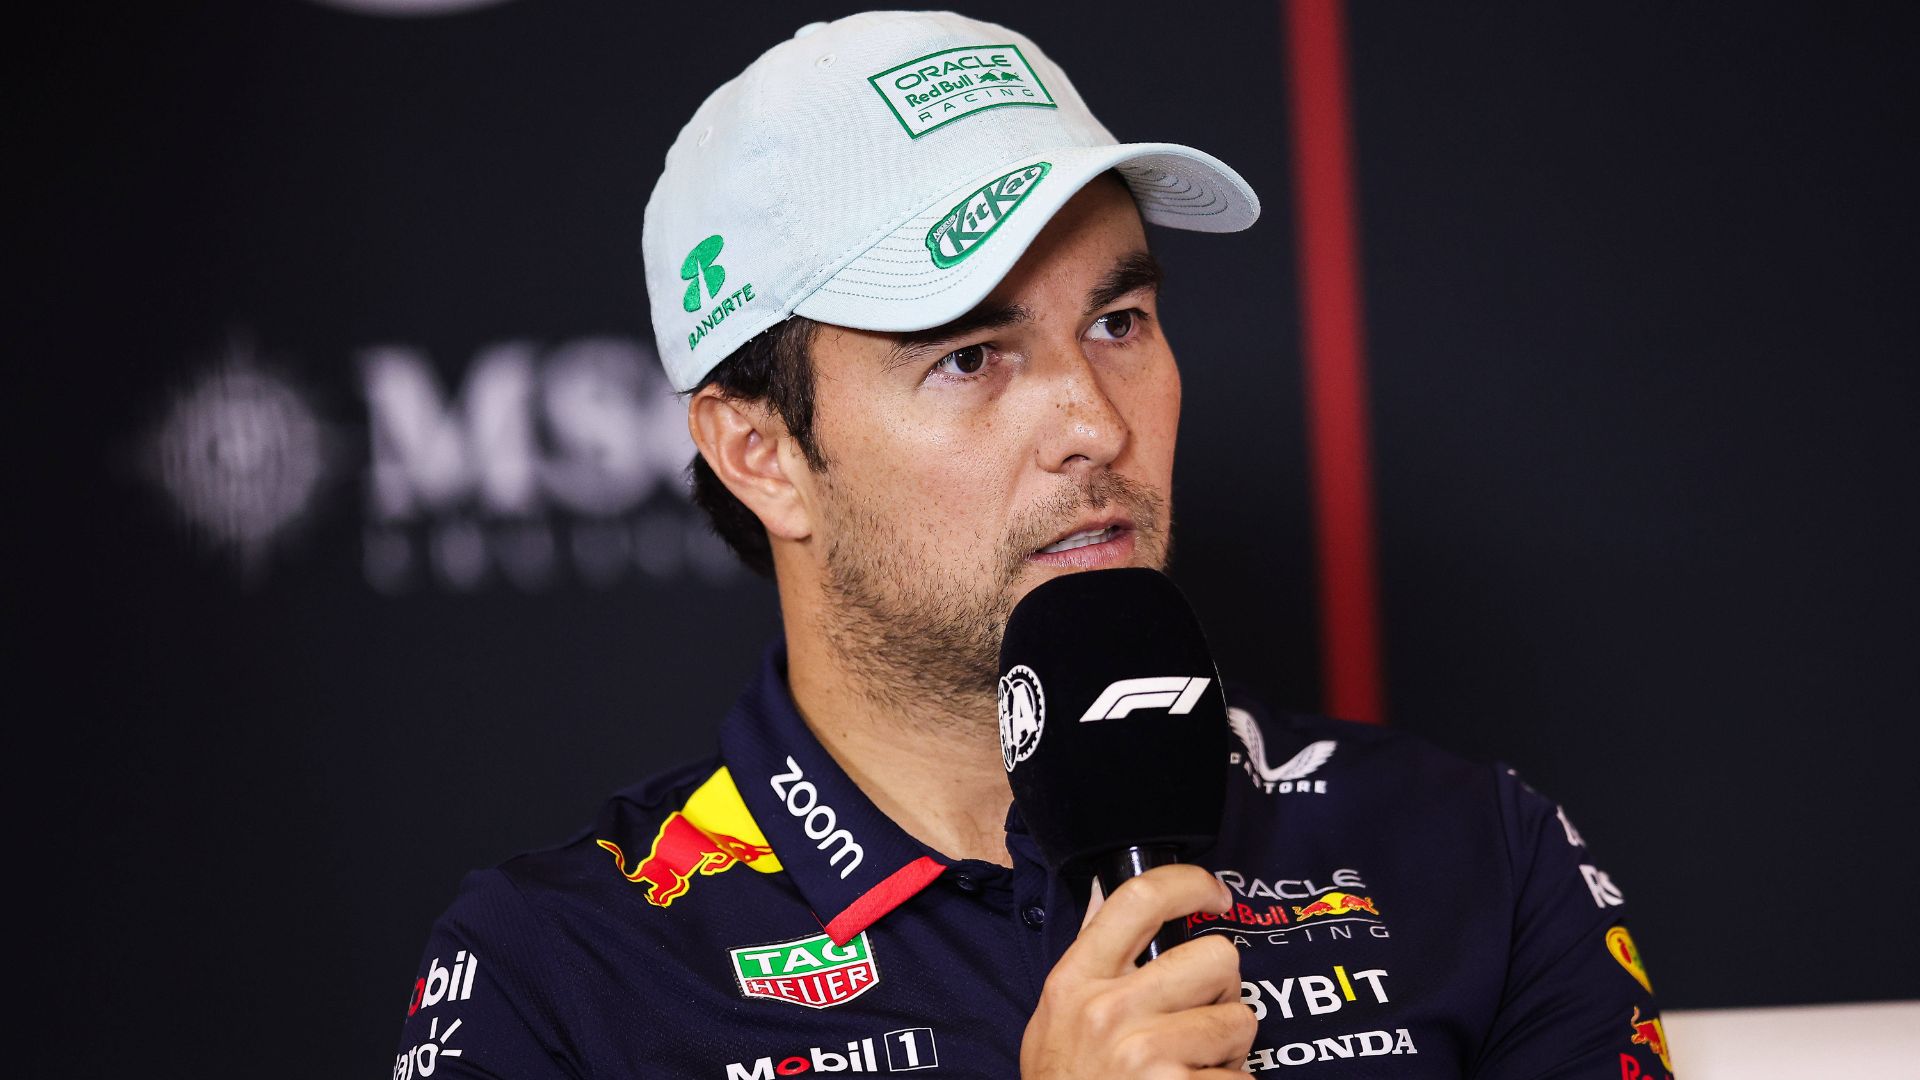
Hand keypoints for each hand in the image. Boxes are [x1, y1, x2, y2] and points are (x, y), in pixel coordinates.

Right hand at [1021, 864, 1255, 1077]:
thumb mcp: (1056, 1017)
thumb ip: (1089, 960)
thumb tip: (1105, 895)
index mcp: (1077, 981)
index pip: (1139, 899)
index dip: (1190, 883)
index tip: (1216, 894)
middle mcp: (1110, 1012)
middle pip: (1216, 956)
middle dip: (1223, 988)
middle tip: (1201, 1016)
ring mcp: (1147, 1055)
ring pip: (1241, 1020)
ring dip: (1230, 1049)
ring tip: (1193, 1067)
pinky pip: (1244, 1079)